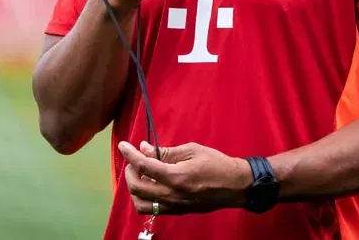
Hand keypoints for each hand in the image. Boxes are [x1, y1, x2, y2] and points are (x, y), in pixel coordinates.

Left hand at [119, 140, 252, 215]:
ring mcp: (174, 206)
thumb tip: (144, 148)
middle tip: (134, 160)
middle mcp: (171, 195)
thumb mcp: (191, 150)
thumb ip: (166, 151)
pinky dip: (145, 197)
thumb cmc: (216, 163)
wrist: (235, 186)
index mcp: (175, 177)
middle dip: (130, 172)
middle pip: (137, 188)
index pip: (144, 167)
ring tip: (140, 175)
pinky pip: (153, 209)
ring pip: (141, 204)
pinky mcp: (177, 211)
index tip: (123, 145)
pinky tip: (150, 185)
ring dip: (134, 189)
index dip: (130, 155)